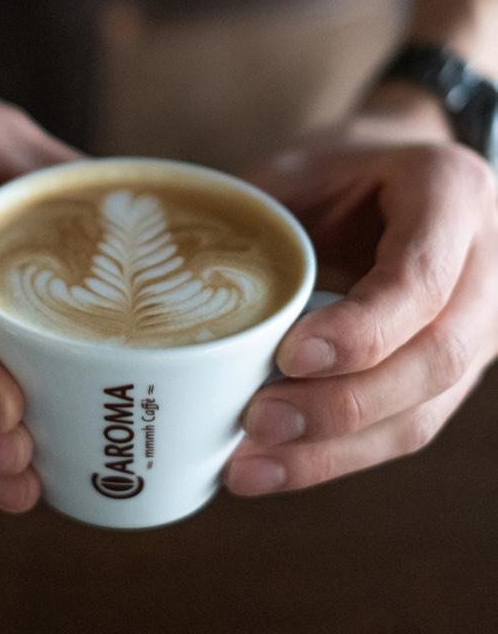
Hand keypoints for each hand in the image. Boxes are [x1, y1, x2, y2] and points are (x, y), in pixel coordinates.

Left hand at [224, 95, 497, 496]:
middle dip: (341, 405)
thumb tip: (166, 288)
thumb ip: (257, 215)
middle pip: (434, 359)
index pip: (421, 279)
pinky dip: (337, 456)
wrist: (398, 175)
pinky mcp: (449, 373)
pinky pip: (404, 427)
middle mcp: (485, 268)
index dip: (361, 329)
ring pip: (423, 412)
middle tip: (256, 422)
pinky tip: (277, 467)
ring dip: (333, 451)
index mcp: (452, 195)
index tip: (289, 354)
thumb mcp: (300, 166)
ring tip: (249, 467)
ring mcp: (479, 327)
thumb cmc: (341, 168)